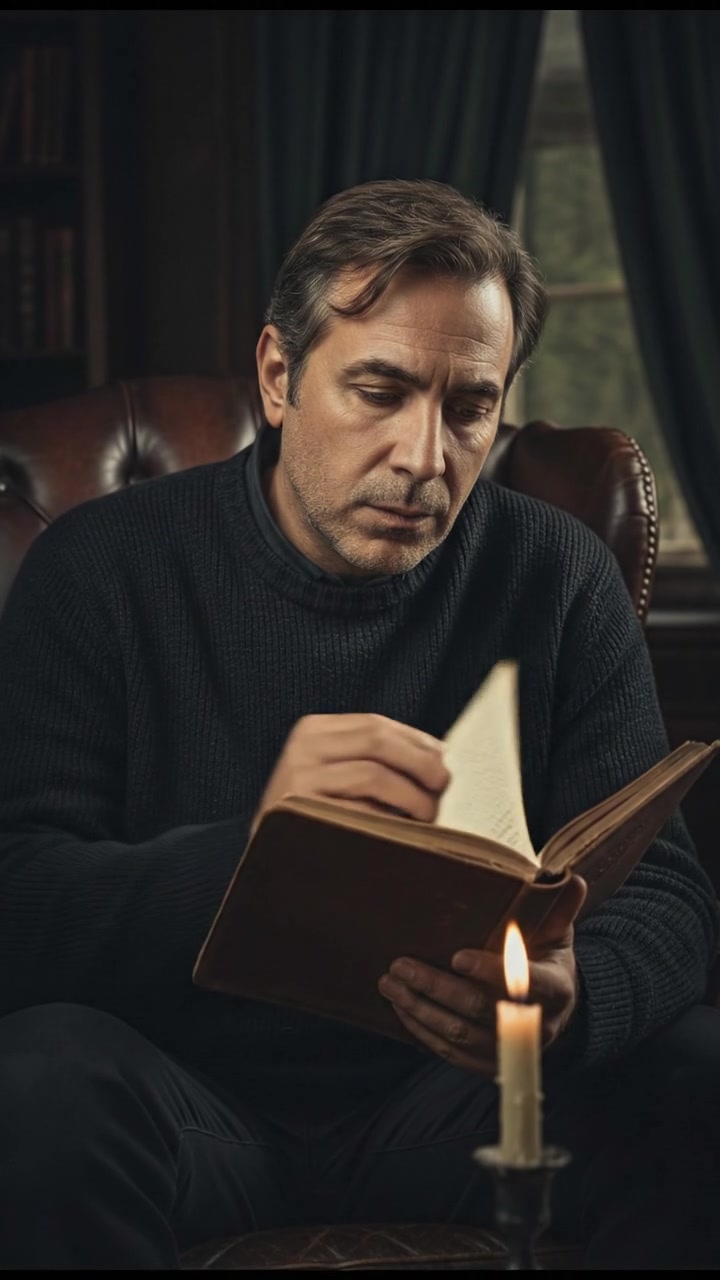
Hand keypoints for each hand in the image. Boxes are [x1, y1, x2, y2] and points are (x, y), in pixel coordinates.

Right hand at [251, 713, 448, 833]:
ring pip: (373, 774)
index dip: (417, 742)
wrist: (269, 864)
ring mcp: (297, 781)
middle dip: (420, 763)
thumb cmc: (316, 818)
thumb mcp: (337, 775)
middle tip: (443, 786)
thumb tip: (438, 754)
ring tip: (427, 814)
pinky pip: (360, 814)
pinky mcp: (301, 816)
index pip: (375, 725)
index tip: (444, 761)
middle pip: (377, 741)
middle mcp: (302, 749)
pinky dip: (389, 822)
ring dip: (411, 795)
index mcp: (313, 731)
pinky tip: (402, 835)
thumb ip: (376, 758)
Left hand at [378, 873, 586, 1073]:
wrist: (552, 1005)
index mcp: (555, 988)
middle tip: (401, 965)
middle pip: (480, 1009)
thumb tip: (570, 879)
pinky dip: (422, 1032)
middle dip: (436, 987)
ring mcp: (510, 1049)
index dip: (490, 971)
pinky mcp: (490, 1064)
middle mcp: (535, 1025)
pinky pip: (451, 1054)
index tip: (457, 957)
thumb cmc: (548, 957)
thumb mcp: (558, 932)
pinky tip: (401, 1008)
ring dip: (420, 1010)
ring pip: (460, 1035)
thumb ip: (559, 908)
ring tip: (390, 983)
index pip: (523, 982)